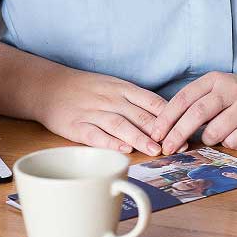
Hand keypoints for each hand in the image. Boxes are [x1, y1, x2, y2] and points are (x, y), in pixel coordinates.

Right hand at [37, 67, 167, 156]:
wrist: (50, 86)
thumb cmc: (87, 89)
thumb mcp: (114, 86)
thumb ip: (137, 101)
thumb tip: (165, 116)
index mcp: (123, 89)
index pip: (152, 102)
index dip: (170, 117)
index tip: (186, 130)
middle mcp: (111, 100)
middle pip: (140, 115)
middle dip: (161, 131)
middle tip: (178, 145)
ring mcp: (94, 113)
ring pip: (120, 125)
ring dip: (139, 138)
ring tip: (154, 150)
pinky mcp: (77, 126)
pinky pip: (96, 135)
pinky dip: (110, 142)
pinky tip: (123, 150)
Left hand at [149, 71, 236, 154]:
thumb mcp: (220, 89)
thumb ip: (198, 102)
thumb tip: (167, 128)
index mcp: (216, 79)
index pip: (184, 98)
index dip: (167, 118)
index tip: (155, 133)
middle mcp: (231, 89)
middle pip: (196, 114)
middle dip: (177, 134)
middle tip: (167, 149)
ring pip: (214, 132)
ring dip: (210, 140)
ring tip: (218, 134)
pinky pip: (233, 142)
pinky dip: (230, 143)